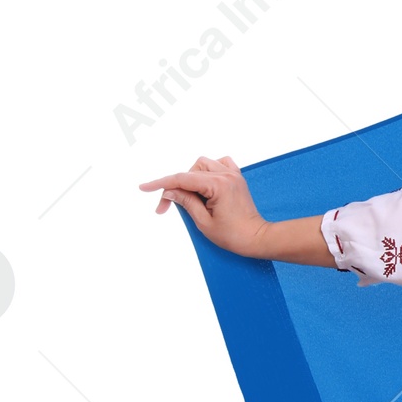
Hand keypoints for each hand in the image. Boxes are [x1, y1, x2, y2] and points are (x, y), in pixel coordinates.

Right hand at [139, 155, 267, 256]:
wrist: (257, 238)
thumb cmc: (234, 235)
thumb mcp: (203, 222)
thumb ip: (185, 202)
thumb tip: (169, 190)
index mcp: (218, 185)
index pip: (182, 179)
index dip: (160, 184)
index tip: (144, 187)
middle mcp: (226, 175)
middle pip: (190, 172)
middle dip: (176, 187)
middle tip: (168, 206)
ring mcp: (233, 175)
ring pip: (202, 164)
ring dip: (191, 177)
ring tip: (192, 197)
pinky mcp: (237, 178)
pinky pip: (220, 163)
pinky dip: (208, 170)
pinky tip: (205, 184)